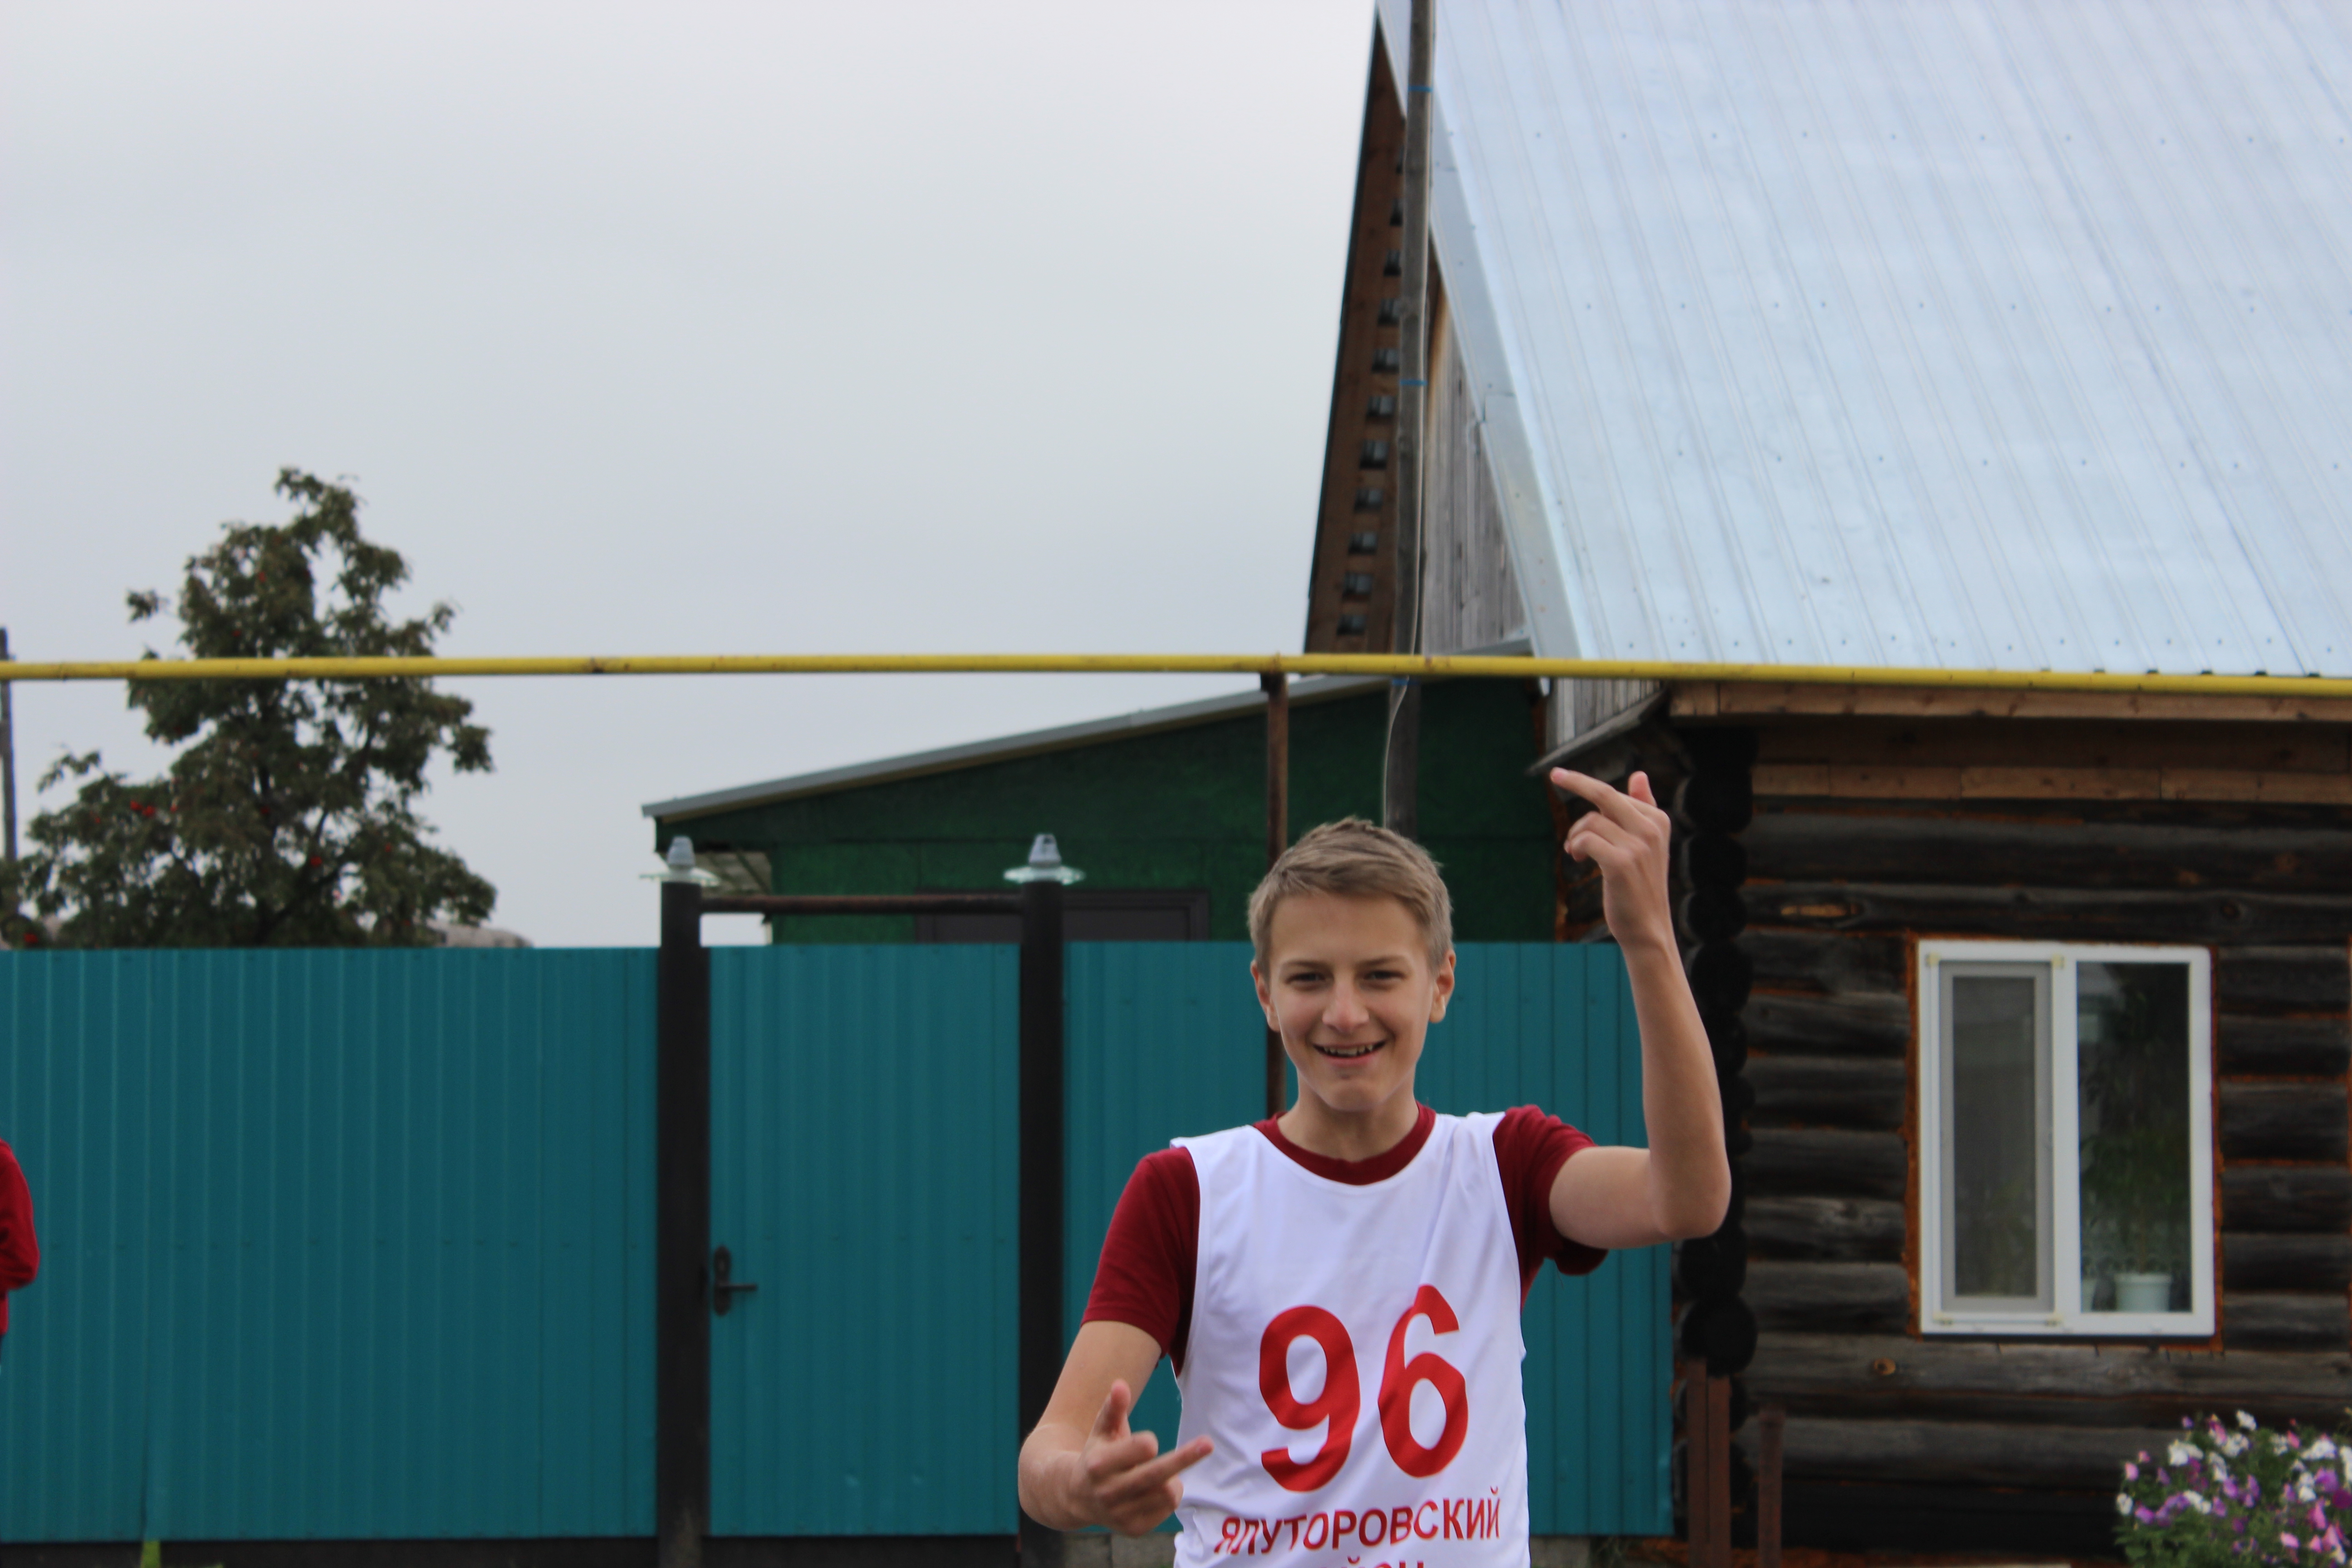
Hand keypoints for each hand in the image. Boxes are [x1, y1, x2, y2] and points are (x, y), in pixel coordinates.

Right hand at [1077, 1379, 1212, 1535]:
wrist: (1076, 1497)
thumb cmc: (1097, 1454)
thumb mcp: (1100, 1430)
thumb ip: (1112, 1408)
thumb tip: (1120, 1385)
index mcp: (1098, 1464)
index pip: (1136, 1452)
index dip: (1146, 1445)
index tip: (1152, 1441)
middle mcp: (1108, 1492)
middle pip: (1157, 1476)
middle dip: (1185, 1458)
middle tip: (1208, 1443)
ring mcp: (1121, 1515)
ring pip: (1167, 1493)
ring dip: (1173, 1477)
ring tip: (1162, 1471)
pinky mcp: (1134, 1529)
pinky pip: (1167, 1509)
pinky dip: (1169, 1494)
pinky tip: (1155, 1488)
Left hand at [1552, 768, 1674, 953]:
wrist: (1647, 928)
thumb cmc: (1641, 885)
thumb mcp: (1646, 844)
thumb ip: (1643, 808)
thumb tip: (1639, 774)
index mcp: (1658, 819)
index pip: (1615, 795)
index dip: (1589, 793)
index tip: (1565, 782)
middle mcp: (1651, 829)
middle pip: (1605, 794)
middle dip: (1577, 781)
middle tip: (1554, 774)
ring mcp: (1638, 846)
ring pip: (1591, 822)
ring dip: (1575, 835)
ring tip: (1575, 852)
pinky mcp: (1621, 863)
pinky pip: (1586, 840)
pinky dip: (1576, 847)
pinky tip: (1578, 858)